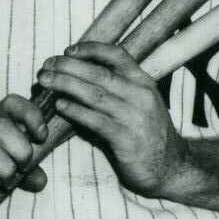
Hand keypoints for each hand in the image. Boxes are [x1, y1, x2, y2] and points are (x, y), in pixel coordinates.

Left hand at [37, 41, 204, 200]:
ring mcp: (135, 117)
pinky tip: (60, 106)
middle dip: (68, 67)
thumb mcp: (138, 104)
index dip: (91, 50)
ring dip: (66, 86)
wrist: (172, 168)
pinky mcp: (127, 140)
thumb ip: (114, 90)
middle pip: (99, 74)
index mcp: (143, 82)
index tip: (68, 51)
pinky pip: (97, 121)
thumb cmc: (147, 133)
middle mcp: (141, 95)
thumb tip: (76, 77)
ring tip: (45, 82)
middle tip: (46, 66)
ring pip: (95, 95)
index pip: (117, 55)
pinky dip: (76, 111)